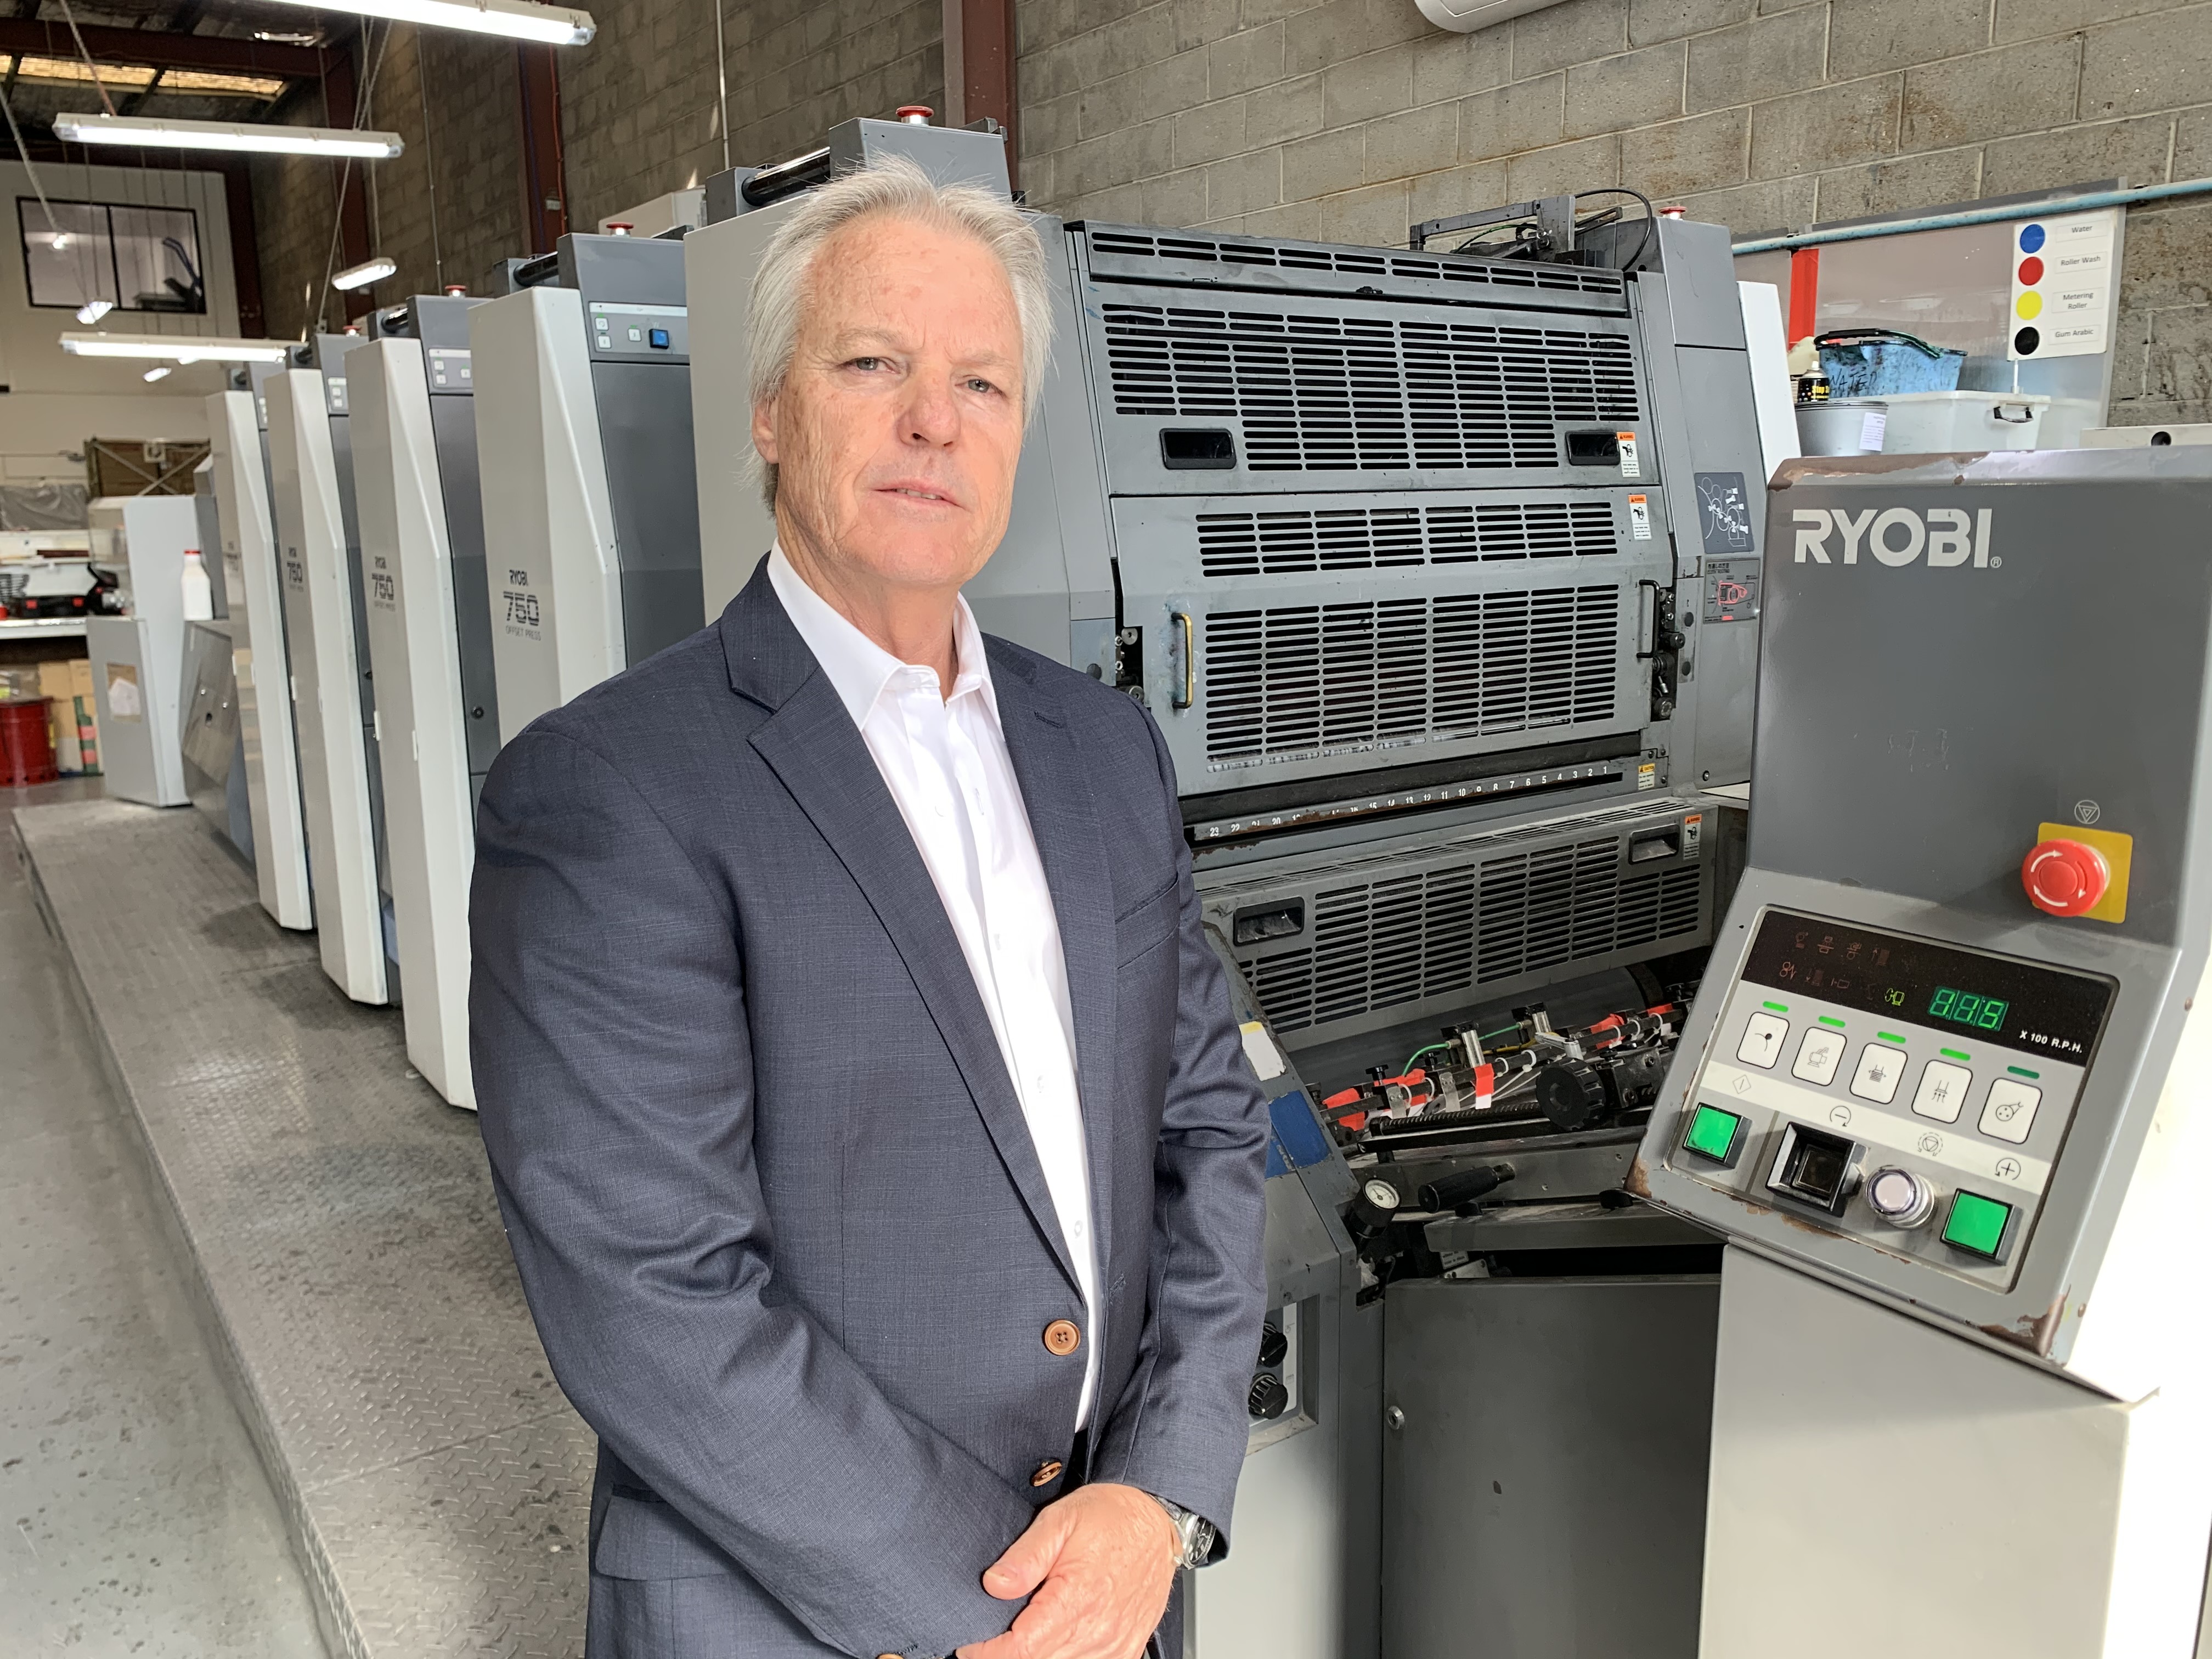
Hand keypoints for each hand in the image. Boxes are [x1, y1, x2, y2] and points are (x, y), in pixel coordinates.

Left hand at [956, 1482, 1181, 1658]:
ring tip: (1022, 1640)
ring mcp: (1116, 1644)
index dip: (990, 1654)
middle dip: (1010, 1657)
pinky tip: (1057, 1646)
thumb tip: (994, 1584)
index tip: (970, 1648)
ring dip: (1039, 1658)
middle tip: (992, 1641)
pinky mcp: (1128, 1648)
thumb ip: (1025, 1557)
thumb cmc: (1110, 1516)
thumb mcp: (1059, 1520)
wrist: (1155, 1517)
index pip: (1023, 1650)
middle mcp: (1099, 1630)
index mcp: (1077, 1600)